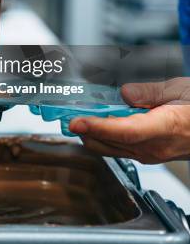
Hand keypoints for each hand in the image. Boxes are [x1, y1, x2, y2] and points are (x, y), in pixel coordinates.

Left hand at [69, 78, 189, 162]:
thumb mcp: (180, 89)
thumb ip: (149, 92)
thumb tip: (124, 93)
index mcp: (164, 128)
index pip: (123, 132)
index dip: (97, 127)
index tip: (76, 121)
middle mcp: (154, 148)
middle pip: (109, 143)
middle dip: (84, 130)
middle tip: (65, 114)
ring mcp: (151, 154)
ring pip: (111, 148)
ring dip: (92, 133)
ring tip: (77, 115)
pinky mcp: (148, 154)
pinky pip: (119, 147)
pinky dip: (104, 135)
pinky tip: (98, 121)